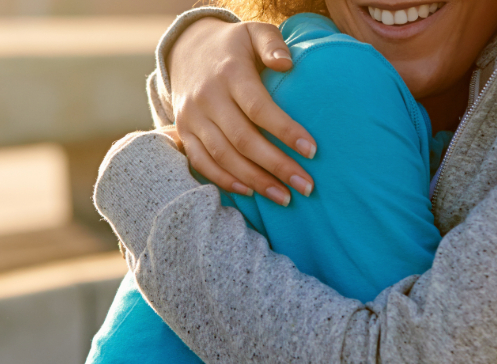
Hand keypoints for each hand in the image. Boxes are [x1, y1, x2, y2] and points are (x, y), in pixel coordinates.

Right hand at [169, 18, 317, 205]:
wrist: (187, 51)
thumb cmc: (235, 47)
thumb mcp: (254, 32)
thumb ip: (273, 44)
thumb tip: (287, 64)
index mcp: (230, 73)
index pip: (258, 107)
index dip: (285, 131)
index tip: (312, 151)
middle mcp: (207, 97)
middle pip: (243, 139)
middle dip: (277, 166)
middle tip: (306, 186)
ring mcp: (192, 118)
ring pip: (223, 156)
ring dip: (255, 181)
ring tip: (285, 197)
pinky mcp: (184, 133)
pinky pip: (201, 163)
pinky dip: (225, 181)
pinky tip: (251, 193)